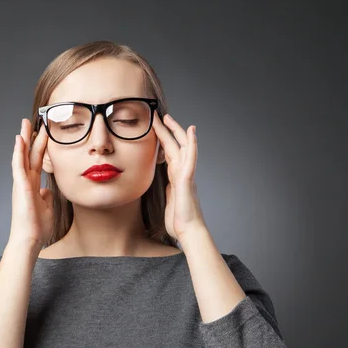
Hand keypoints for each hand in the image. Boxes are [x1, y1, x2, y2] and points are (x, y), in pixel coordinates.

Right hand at [8, 119, 53, 254]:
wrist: (30, 239)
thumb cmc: (37, 228)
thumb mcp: (47, 208)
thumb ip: (46, 197)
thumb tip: (46, 191)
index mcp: (33, 185)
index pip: (38, 161)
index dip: (41, 147)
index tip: (44, 133)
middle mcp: (26, 181)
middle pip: (30, 154)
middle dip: (32, 137)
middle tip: (35, 120)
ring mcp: (22, 183)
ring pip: (22, 155)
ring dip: (24, 139)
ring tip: (25, 123)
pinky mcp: (20, 186)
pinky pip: (18, 165)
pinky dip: (18, 151)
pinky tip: (19, 139)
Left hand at [152, 113, 204, 241]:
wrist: (187, 231)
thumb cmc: (179, 220)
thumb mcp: (170, 200)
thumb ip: (169, 188)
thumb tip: (167, 183)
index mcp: (176, 177)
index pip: (169, 154)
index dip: (163, 140)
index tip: (156, 129)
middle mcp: (182, 173)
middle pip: (175, 146)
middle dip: (167, 130)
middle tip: (160, 116)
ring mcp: (186, 175)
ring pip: (182, 147)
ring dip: (176, 131)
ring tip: (168, 118)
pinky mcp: (187, 179)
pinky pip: (191, 157)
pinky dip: (191, 143)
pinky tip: (191, 131)